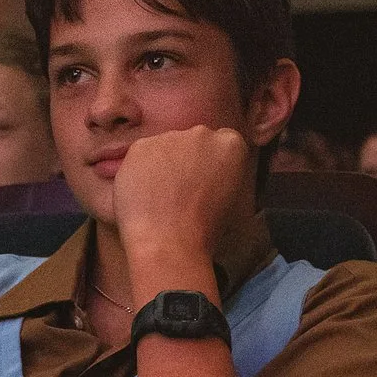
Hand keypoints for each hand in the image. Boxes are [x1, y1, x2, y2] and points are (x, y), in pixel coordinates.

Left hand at [111, 125, 254, 265]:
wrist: (169, 242)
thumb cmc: (206, 232)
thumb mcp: (236, 201)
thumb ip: (227, 176)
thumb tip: (214, 175)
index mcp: (231, 144)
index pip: (221, 144)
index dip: (211, 166)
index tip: (204, 184)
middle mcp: (202, 133)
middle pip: (192, 142)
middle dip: (187, 161)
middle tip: (182, 192)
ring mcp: (169, 137)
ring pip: (165, 148)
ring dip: (163, 165)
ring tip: (161, 198)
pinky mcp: (141, 145)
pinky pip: (141, 156)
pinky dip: (140, 172)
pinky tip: (144, 196)